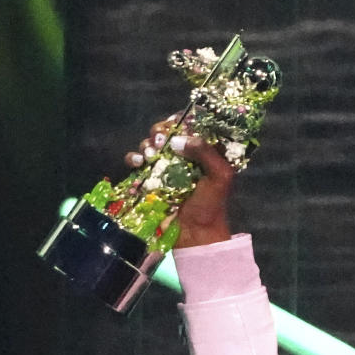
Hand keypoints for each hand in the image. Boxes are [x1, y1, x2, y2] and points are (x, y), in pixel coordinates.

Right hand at [126, 120, 235, 246]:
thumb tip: (177, 139)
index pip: (191, 124)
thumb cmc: (210, 206)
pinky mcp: (151, 179)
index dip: (182, 120)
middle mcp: (184, 156)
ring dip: (147, 144)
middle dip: (161, 131)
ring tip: (149, 155)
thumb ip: (205, 151)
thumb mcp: (220, 176)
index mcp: (204, 152)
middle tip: (161, 141)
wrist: (194, 235)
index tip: (176, 122)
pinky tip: (137, 163)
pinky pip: (137, 162)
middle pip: (167, 131)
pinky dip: (133, 158)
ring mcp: (166, 167)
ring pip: (151, 144)